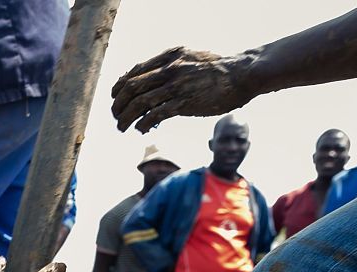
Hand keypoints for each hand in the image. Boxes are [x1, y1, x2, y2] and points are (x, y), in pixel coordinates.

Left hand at [112, 47, 256, 131]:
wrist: (241, 75)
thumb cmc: (216, 71)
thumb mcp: (190, 59)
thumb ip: (170, 67)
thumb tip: (150, 82)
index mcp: (169, 56)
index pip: (134, 72)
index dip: (119, 87)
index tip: (116, 98)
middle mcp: (170, 68)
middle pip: (131, 87)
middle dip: (118, 104)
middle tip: (115, 116)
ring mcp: (177, 86)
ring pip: (139, 103)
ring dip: (126, 117)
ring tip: (122, 127)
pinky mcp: (184, 103)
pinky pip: (155, 115)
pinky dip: (143, 124)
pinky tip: (141, 130)